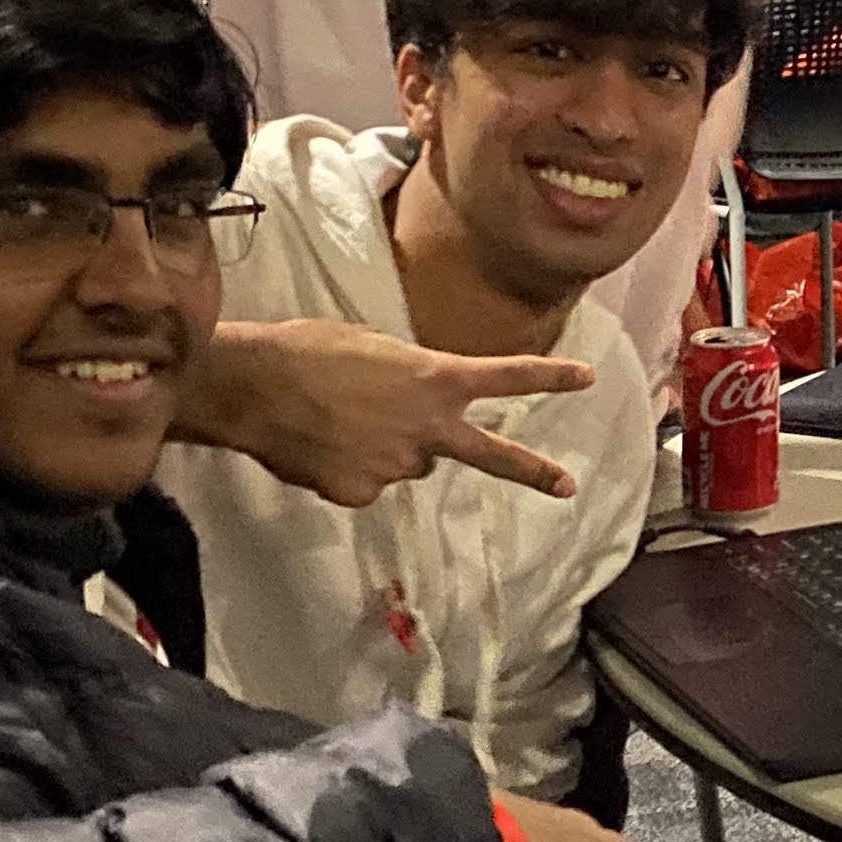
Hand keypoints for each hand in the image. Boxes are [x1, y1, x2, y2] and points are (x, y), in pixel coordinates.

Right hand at [180, 319, 591, 506]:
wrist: (254, 386)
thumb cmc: (309, 351)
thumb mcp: (373, 349)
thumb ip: (407, 380)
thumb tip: (407, 409)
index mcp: (434, 379)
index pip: (504, 376)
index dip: (547, 377)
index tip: (587, 379)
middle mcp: (427, 427)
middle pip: (489, 453)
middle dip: (531, 470)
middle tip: (567, 486)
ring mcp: (397, 465)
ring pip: (405, 461)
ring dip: (385, 447)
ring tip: (338, 421)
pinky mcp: (362, 493)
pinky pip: (365, 482)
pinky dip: (348, 469)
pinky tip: (320, 446)